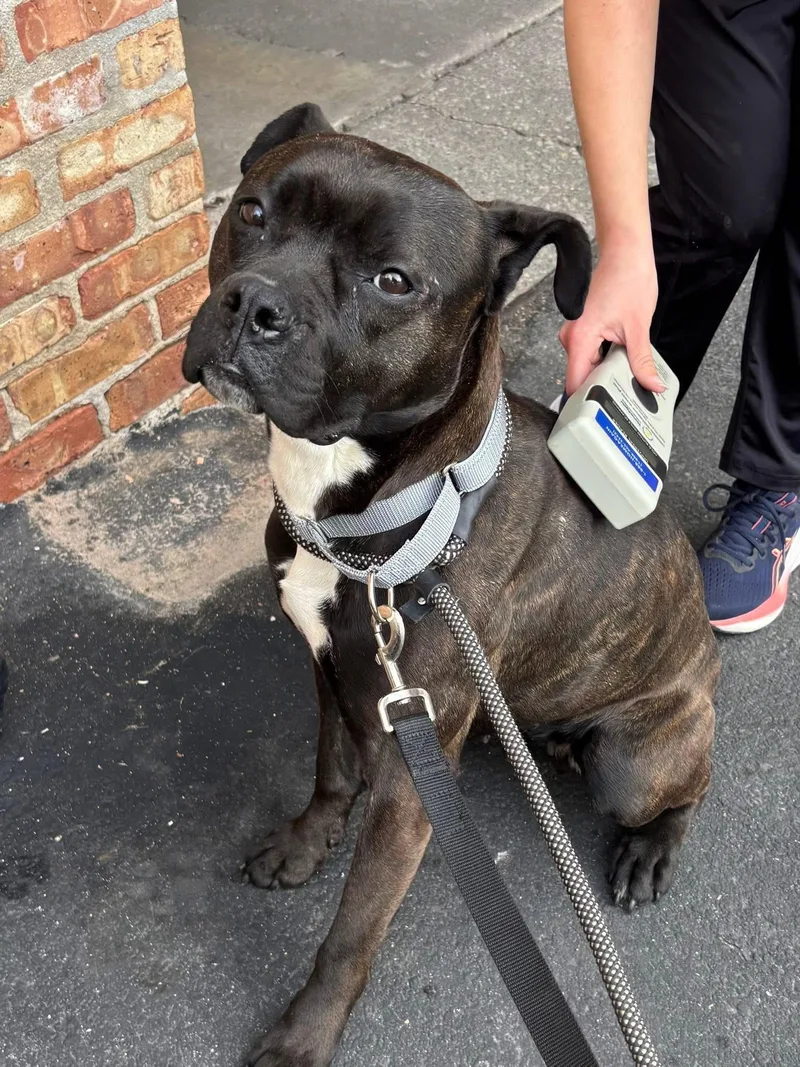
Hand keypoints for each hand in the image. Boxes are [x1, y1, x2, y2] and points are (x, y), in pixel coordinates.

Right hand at [559, 242, 659, 393]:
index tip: (596, 419)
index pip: (574, 383)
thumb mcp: (638, 328)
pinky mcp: (584, 330)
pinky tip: (622, 364)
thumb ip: (642, 361)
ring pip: (588, 366)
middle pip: (581, 377)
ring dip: (605, 374)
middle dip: (602, 389)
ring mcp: (576, 334)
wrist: (625, 253)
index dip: (585, 403)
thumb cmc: (628, 279)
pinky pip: (591, 355)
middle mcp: (572, 337)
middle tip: (624, 401)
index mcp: (580, 338)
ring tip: (627, 382)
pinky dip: (606, 362)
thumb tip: (650, 385)